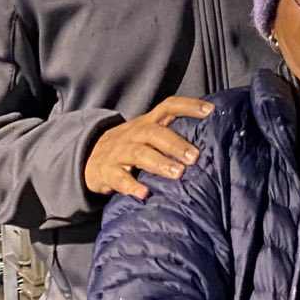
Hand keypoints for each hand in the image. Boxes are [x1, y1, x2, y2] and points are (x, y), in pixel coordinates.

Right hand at [84, 96, 210, 199]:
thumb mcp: (147, 135)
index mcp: (147, 123)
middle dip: (175, 144)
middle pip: (155, 133)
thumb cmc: (130, 146)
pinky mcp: (106, 172)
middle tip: (195, 157)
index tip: (210, 111)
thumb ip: (171, 135)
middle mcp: (134, 134)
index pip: (168, 107)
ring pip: (139, 154)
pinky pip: (119, 178)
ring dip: (159, 163)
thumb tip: (211, 141)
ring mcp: (119, 152)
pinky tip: (144, 194)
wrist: (88, 157)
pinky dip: (131, 186)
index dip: (189, 106)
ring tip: (179, 173)